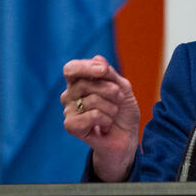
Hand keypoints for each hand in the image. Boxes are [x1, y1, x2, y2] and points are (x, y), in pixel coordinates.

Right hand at [61, 55, 140, 181]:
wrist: (126, 136)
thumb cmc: (122, 110)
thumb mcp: (122, 87)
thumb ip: (110, 74)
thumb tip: (97, 58)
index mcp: (79, 81)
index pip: (71, 68)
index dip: (86, 67)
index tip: (104, 70)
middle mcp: (69, 95)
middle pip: (84, 83)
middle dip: (110, 89)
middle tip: (119, 97)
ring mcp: (69, 110)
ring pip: (91, 100)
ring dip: (112, 107)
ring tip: (112, 114)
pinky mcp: (71, 126)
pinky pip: (92, 115)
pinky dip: (106, 119)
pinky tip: (106, 126)